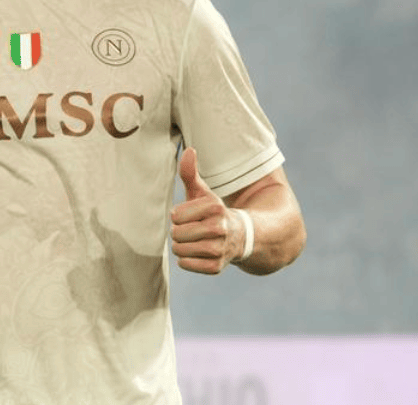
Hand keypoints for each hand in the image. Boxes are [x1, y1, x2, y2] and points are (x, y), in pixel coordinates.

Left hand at [170, 148, 243, 274]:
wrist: (241, 236)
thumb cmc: (212, 212)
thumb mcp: (202, 192)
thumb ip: (191, 173)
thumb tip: (189, 151)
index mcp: (215, 207)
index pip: (176, 215)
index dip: (179, 216)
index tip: (191, 215)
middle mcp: (219, 228)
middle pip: (177, 234)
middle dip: (179, 231)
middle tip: (192, 229)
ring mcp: (219, 249)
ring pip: (180, 250)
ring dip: (182, 246)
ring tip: (194, 241)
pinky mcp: (216, 267)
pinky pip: (186, 264)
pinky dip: (187, 260)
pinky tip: (198, 253)